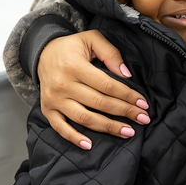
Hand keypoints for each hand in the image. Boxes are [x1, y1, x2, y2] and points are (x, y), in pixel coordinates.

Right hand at [38, 31, 150, 148]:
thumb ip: (110, 53)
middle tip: (143, 119)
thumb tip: (126, 74)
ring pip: (84, 118)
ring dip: (108, 127)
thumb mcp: (91, 39)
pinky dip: (74, 138)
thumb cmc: (72, 46)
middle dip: (124, 112)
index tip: (143, 103)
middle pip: (99, 103)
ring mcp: (54, 99)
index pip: (107, 85)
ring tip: (127, 132)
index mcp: (75, 66)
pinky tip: (89, 145)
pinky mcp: (47, 109)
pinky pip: (60, 127)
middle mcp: (63, 84)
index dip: (127, 95)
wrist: (42, 52)